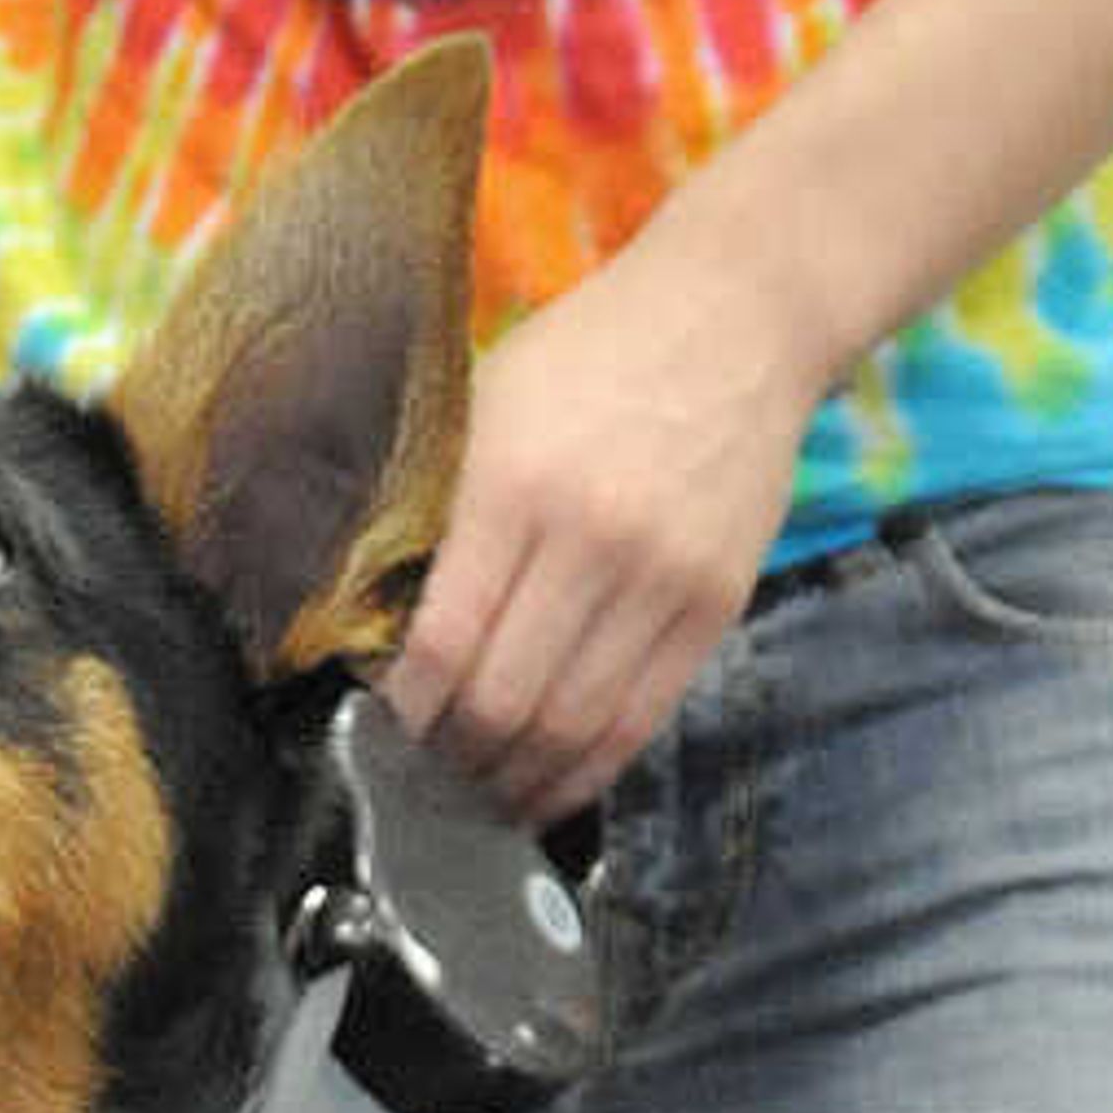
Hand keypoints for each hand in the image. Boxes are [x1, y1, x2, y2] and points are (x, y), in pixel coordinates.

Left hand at [382, 207, 833, 826]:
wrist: (737, 316)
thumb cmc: (593, 356)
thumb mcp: (492, 402)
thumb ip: (441, 505)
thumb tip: (375, 616)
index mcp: (517, 483)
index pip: (443, 640)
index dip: (405, 710)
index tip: (381, 730)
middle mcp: (592, 538)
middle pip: (504, 702)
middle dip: (452, 758)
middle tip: (423, 774)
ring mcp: (661, 579)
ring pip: (570, 729)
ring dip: (514, 781)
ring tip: (477, 795)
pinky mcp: (712, 606)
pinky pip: (637, 724)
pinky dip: (582, 774)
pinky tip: (544, 790)